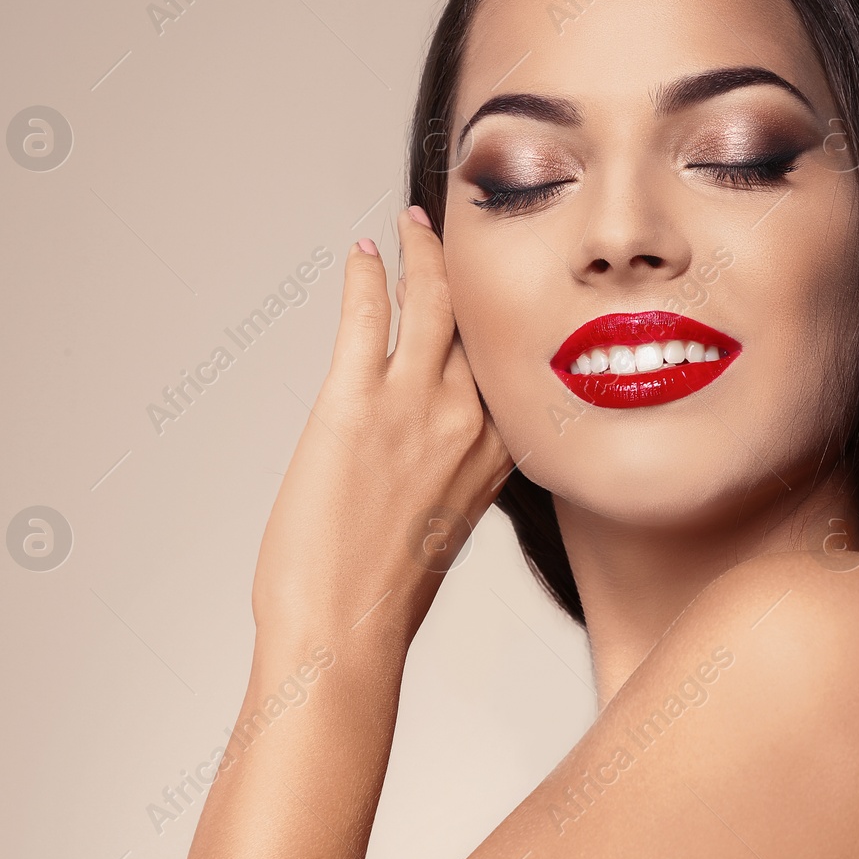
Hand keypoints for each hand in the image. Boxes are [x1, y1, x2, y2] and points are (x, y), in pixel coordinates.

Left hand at [250, 205, 511, 646]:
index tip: (503, 288)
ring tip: (415, 224)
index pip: (514, 362)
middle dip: (472, 265)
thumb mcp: (448, 524)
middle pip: (483, 317)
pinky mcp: (356, 402)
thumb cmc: (384, 594)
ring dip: (424, 253)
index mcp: (500, 452)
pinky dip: (367, 276)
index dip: (508, 315)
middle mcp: (472, 420)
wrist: (343, 634)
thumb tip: (442, 450)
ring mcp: (417, 407)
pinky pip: (370, 316)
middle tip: (463, 230)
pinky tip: (363, 255)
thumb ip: (458, 472)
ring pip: (434, 301)